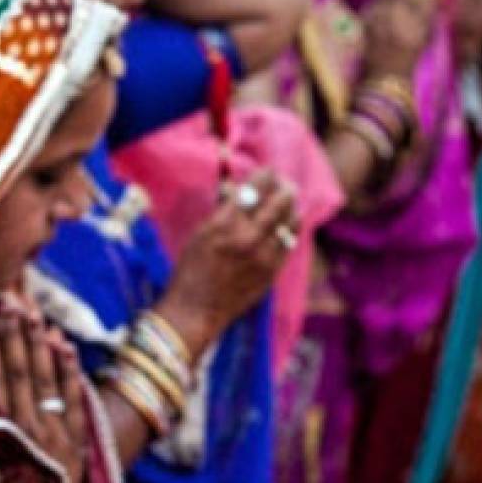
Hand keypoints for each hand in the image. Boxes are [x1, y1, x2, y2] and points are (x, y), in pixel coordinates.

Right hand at [0, 298, 88, 482]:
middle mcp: (27, 433)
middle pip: (19, 375)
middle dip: (14, 338)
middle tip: (9, 306)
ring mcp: (54, 436)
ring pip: (45, 382)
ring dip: (39, 345)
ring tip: (32, 316)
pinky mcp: (75, 443)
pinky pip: (73, 400)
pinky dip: (69, 371)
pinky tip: (63, 344)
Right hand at [157, 170, 293, 353]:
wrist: (195, 311)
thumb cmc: (190, 271)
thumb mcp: (199, 235)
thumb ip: (222, 213)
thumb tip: (240, 192)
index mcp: (224, 225)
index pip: (254, 190)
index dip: (265, 176)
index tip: (268, 172)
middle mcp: (247, 237)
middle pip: (278, 202)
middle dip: (284, 189)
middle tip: (285, 184)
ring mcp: (263, 256)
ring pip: (289, 222)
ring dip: (291, 208)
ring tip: (290, 202)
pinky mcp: (272, 271)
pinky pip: (289, 244)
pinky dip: (291, 231)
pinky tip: (290, 225)